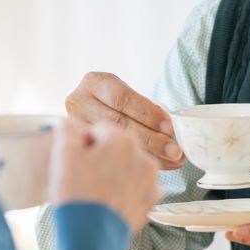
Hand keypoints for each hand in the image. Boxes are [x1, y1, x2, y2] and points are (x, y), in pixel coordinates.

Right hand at [47, 117, 161, 231]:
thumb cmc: (77, 194)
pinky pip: (135, 188)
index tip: (74, 160)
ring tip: (95, 192)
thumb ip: (67, 131)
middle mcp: (143, 156)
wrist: (91, 238)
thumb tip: (69, 124)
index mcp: (122, 139)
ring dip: (114, 173)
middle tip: (83, 176)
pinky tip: (108, 202)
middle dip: (100, 157)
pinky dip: (124, 192)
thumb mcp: (63, 154)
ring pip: (128, 168)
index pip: (99, 129)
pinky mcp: (150, 202)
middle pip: (117, 148)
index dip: (83, 142)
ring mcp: (150, 181)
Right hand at [65, 71, 185, 168]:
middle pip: (119, 122)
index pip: (122, 98)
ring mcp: (75, 126)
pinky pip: (111, 157)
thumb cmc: (116, 106)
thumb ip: (145, 110)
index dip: (148, 113)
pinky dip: (137, 162)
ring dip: (148, 154)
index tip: (169, 128)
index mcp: (94, 82)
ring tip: (171, 161)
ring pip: (114, 143)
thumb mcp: (126, 98)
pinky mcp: (77, 147)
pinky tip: (155, 167)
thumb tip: (172, 133)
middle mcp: (78, 102)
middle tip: (175, 151)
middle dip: (151, 138)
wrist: (92, 115)